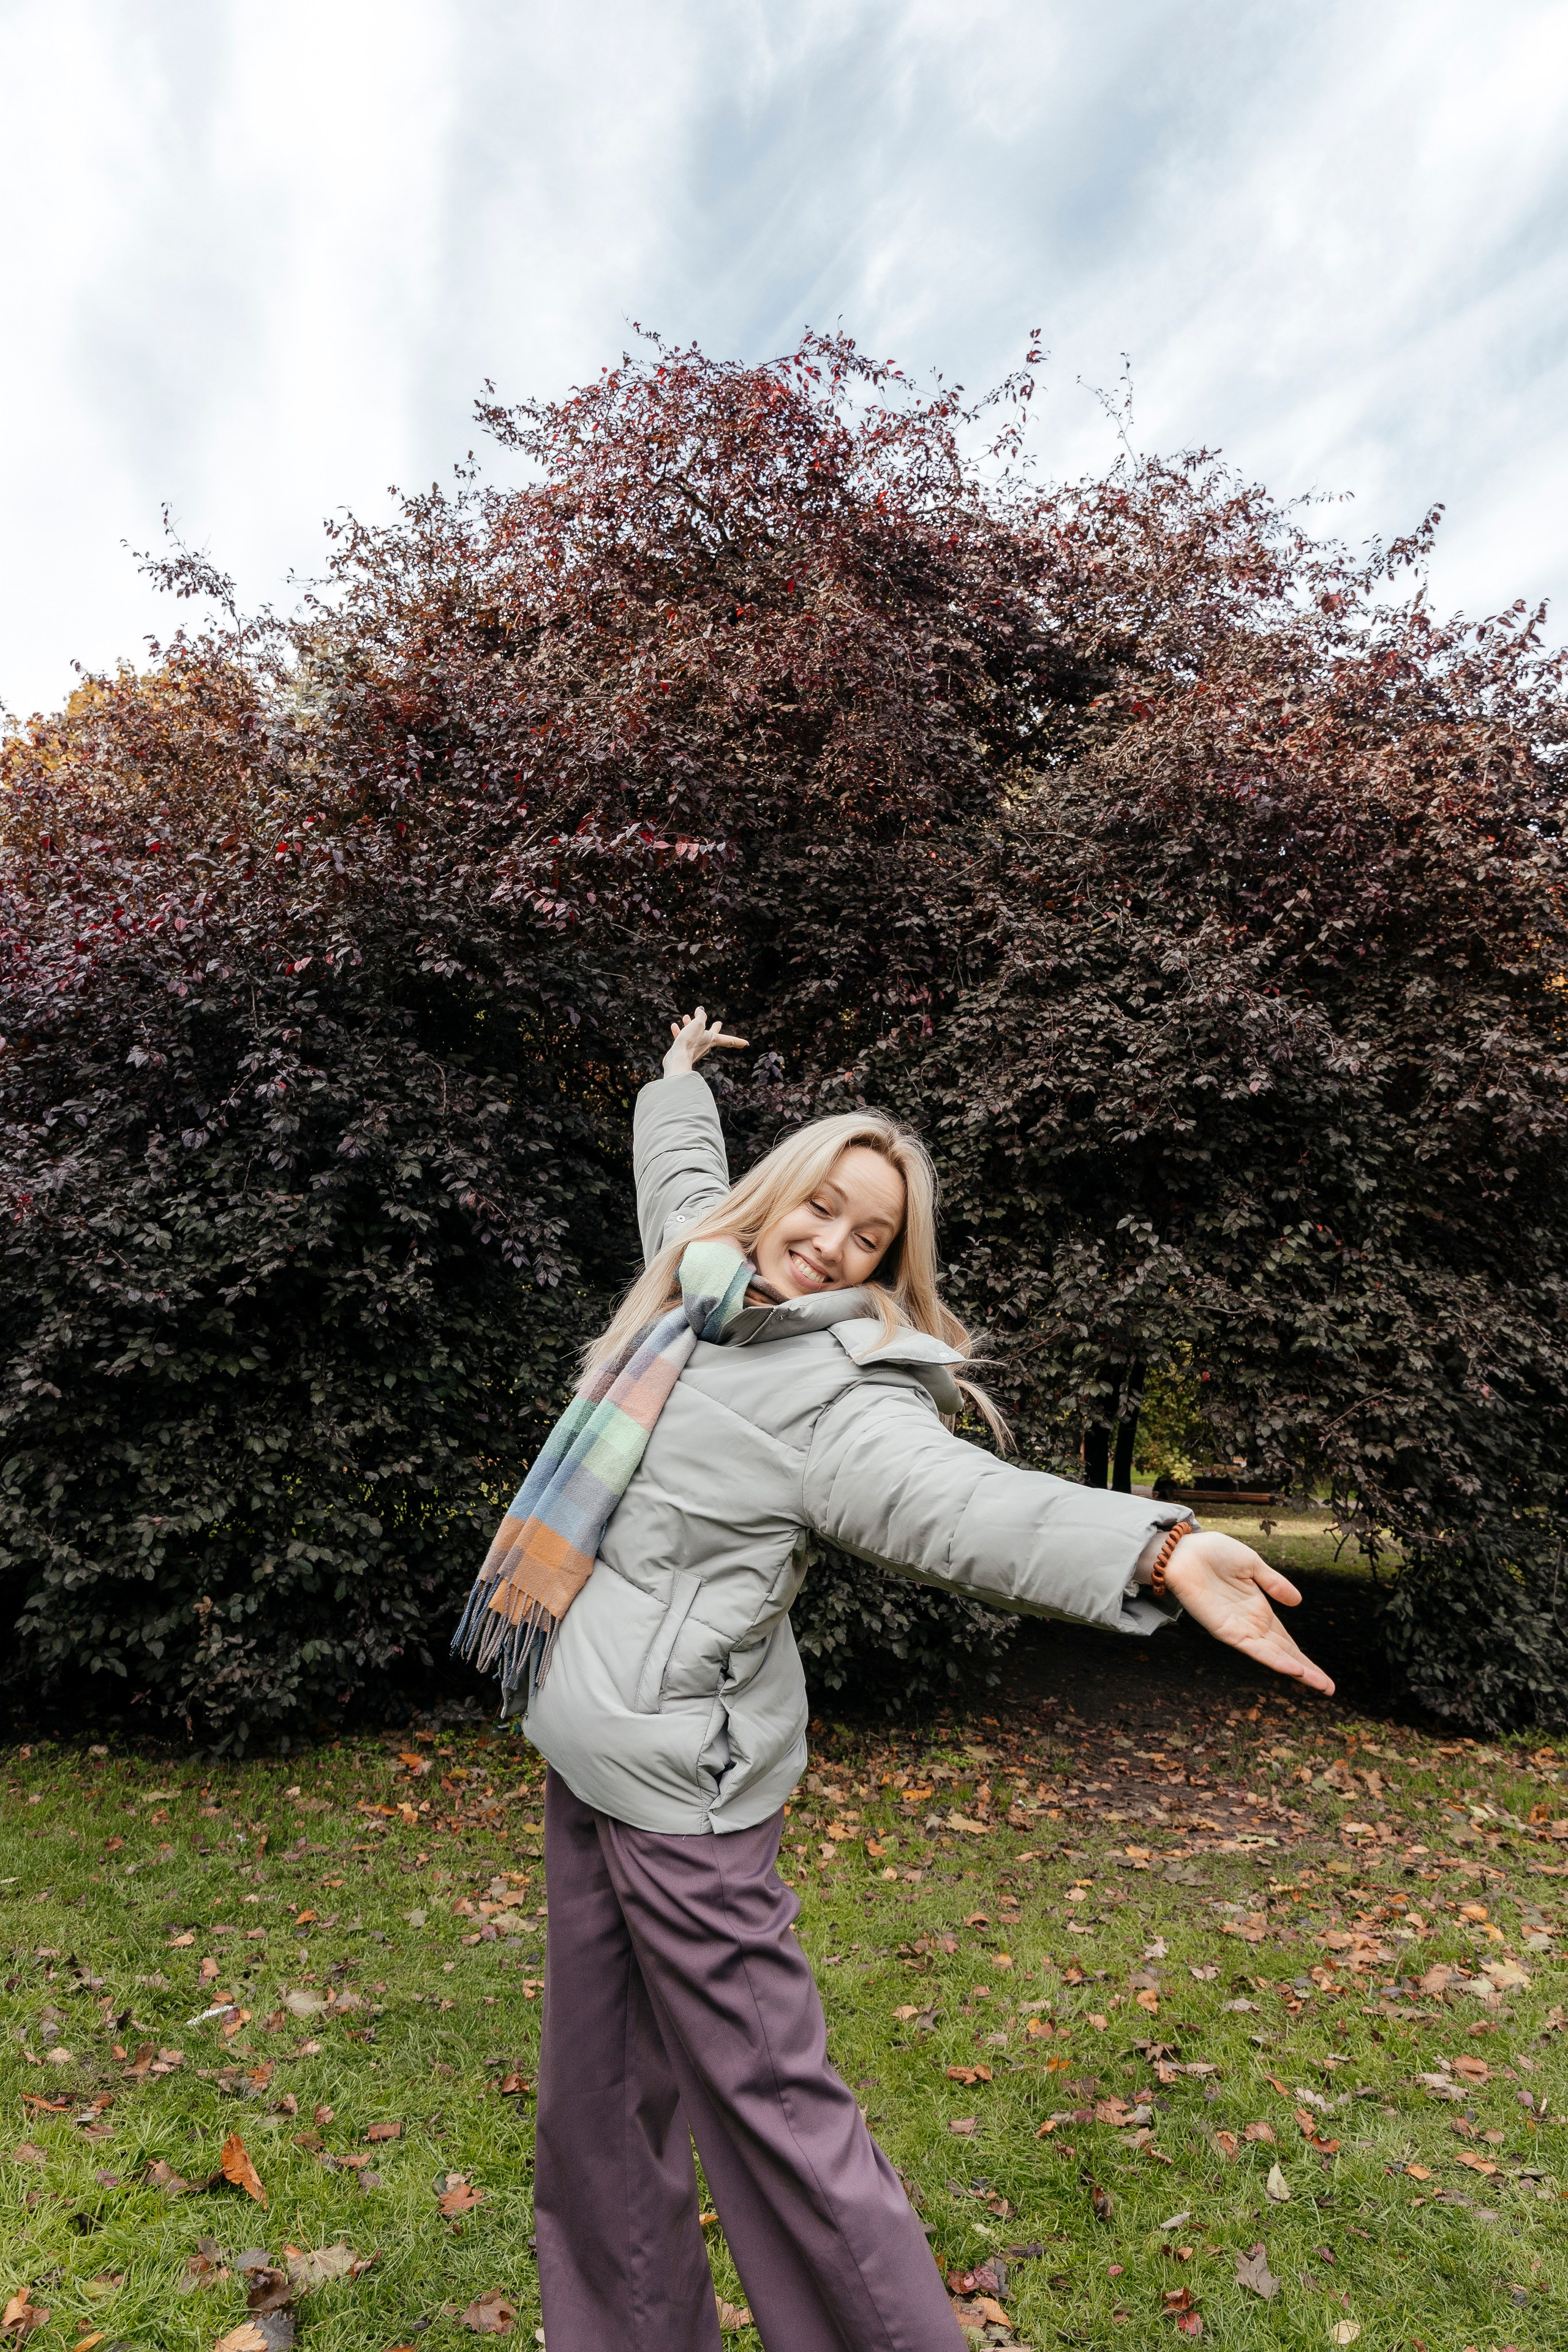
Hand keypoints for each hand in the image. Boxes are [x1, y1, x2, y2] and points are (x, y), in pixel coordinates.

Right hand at [663, 1005, 749, 1076]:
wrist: (678, 1059)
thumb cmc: (690, 1042)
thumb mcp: (698, 1024)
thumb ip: (700, 1016)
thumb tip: (700, 1010)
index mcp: (712, 1040)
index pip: (729, 1040)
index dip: (738, 1041)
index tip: (747, 1044)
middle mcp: (704, 1044)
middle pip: (712, 1035)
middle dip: (714, 1028)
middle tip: (719, 1023)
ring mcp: (694, 1048)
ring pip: (694, 1034)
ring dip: (691, 1025)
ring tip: (686, 1017)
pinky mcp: (683, 1050)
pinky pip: (683, 1038)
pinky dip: (679, 1031)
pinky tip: (674, 1026)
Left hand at [1163, 1530, 1334, 1695]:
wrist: (1184, 1550)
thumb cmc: (1214, 1553)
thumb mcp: (1252, 1565)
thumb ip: (1274, 1583)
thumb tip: (1298, 1601)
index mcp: (1259, 1610)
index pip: (1287, 1641)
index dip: (1304, 1657)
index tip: (1322, 1676)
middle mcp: (1251, 1625)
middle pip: (1284, 1653)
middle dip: (1307, 1671)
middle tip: (1329, 1689)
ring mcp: (1239, 1629)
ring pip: (1272, 1656)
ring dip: (1295, 1670)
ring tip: (1318, 1683)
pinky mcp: (1225, 1630)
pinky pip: (1253, 1648)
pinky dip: (1274, 1659)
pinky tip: (1293, 1668)